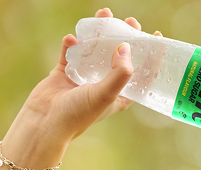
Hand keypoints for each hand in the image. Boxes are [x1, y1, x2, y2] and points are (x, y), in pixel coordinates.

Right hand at [20, 8, 141, 142]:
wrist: (45, 122)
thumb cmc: (78, 114)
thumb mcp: (106, 95)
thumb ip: (119, 73)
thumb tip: (126, 47)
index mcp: (119, 95)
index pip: (140, 73)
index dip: (150, 56)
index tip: (155, 36)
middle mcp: (104, 85)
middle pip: (118, 57)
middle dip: (125, 38)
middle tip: (130, 22)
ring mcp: (84, 77)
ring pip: (95, 50)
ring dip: (99, 33)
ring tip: (105, 15)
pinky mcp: (64, 73)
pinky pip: (70, 53)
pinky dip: (72, 44)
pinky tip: (73, 38)